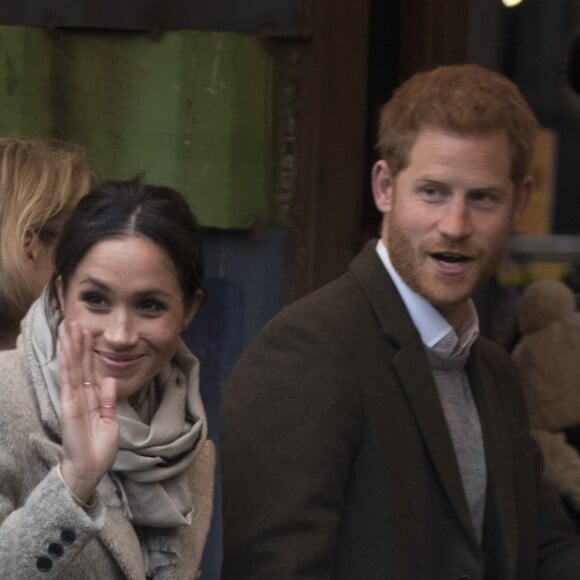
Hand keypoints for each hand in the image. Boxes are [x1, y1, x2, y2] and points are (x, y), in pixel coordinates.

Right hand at [58, 321, 118, 504]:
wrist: (90, 468)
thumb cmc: (99, 448)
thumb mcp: (110, 421)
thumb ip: (109, 400)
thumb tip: (109, 379)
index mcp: (92, 398)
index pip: (89, 369)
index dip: (88, 350)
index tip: (88, 331)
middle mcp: (81, 396)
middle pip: (79, 364)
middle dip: (78, 342)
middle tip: (76, 320)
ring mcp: (73, 400)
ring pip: (72, 368)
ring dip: (71, 348)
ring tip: (69, 328)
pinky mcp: (69, 408)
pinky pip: (68, 383)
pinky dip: (67, 367)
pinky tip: (65, 352)